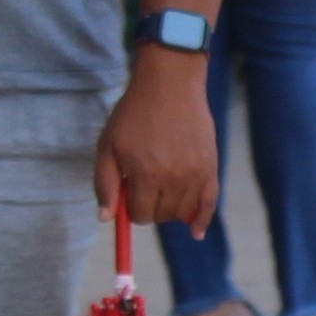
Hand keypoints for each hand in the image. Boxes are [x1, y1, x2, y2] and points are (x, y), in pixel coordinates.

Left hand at [102, 50, 221, 234]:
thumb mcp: (108, 145)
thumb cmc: (134, 113)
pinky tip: (196, 232)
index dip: (132, 209)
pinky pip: (209, 203)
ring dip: (171, 210)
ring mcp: (195, 174)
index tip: (129, 196)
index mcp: (145, 175)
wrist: (170, 84)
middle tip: (145, 188)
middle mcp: (173, 179)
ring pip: (183, 212)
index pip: (140, 215)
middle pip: (162, 216)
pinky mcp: (211, 167)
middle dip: (151, 209)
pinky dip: (202, 219)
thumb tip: (106, 218)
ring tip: (164, 192)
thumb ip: (105, 184)